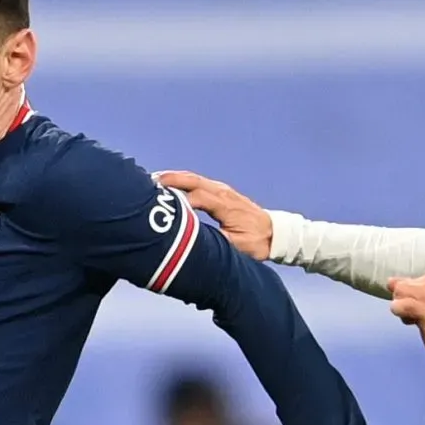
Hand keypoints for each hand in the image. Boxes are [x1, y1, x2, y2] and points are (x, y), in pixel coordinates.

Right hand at [156, 171, 270, 259]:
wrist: (273, 233)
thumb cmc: (256, 242)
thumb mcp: (237, 247)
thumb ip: (215, 242)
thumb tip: (193, 239)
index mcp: (226, 206)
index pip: (198, 197)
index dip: (179, 200)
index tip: (161, 204)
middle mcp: (223, 193)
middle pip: (193, 180)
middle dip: (171, 180)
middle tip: (150, 182)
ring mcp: (222, 190)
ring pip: (194, 178)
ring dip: (174, 177)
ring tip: (154, 180)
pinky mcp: (221, 191)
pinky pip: (198, 181)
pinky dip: (182, 180)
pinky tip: (169, 183)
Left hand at [387, 272, 424, 362]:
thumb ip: (408, 289)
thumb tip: (389, 281)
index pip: (406, 281)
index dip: (408, 299)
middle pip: (400, 287)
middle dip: (404, 304)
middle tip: (422, 316)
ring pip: (399, 294)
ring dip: (404, 313)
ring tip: (421, 320)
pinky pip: (402, 305)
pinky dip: (403, 315)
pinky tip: (415, 323)